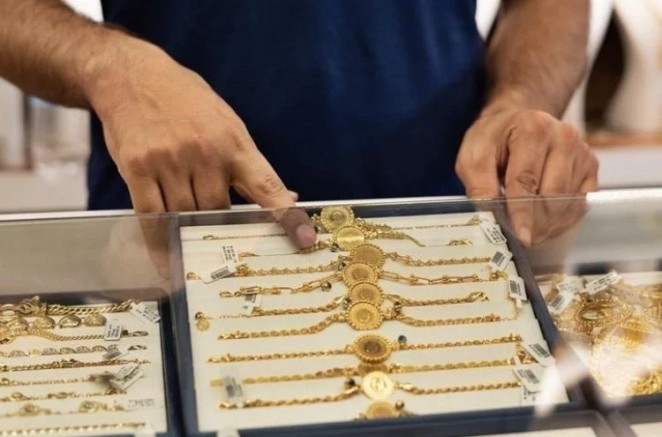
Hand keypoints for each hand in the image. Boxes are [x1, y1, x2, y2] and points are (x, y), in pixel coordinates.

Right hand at [86, 43, 315, 248]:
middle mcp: (205, 152)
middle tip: (225, 251)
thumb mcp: (228, 124)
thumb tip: (286, 197)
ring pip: (186, 217)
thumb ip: (251, 165)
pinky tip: (167, 262)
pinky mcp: (138, 168)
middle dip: (222, 231)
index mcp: (234, 143)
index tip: (305, 239)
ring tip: (193, 254)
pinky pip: (152, 217)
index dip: (288, 216)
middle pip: (220, 211)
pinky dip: (160, 244)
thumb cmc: (188, 103)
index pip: (268, 186)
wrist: (133, 76)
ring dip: (190, 236)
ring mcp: (170, 160)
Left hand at [455, 107, 597, 244]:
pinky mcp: (590, 165)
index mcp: (532, 129)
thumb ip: (479, 187)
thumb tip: (489, 221)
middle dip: (534, 223)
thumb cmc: (493, 139)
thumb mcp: (473, 157)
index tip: (521, 238)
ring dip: (547, 224)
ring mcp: (581, 151)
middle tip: (518, 238)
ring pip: (568, 204)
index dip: (522, 214)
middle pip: (552, 196)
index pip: (526, 181)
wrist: (514, 121)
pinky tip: (543, 221)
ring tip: (527, 228)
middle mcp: (563, 137)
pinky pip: (580, 204)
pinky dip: (561, 219)